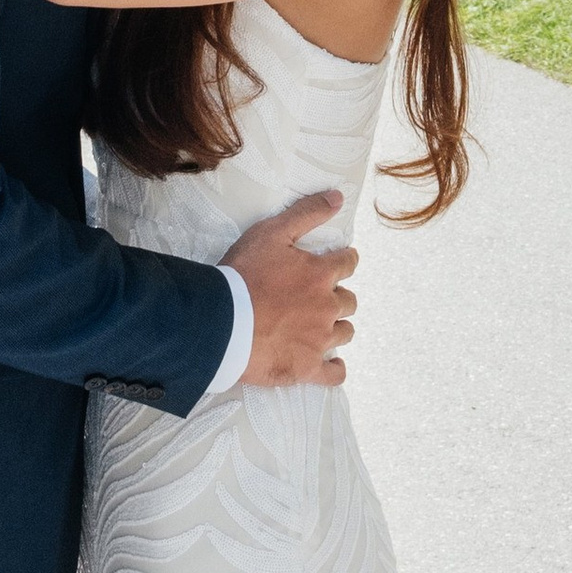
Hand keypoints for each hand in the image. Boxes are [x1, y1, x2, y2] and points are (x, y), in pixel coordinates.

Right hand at [227, 188, 357, 387]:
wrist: (222, 323)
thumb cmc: (244, 275)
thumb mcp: (271, 233)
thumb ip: (306, 213)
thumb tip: (338, 198)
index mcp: (321, 274)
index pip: (348, 263)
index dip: (344, 261)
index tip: (339, 263)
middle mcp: (327, 307)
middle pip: (349, 301)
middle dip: (338, 296)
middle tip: (321, 296)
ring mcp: (319, 341)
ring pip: (345, 333)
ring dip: (337, 327)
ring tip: (323, 326)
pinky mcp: (306, 369)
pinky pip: (334, 374)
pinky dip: (336, 370)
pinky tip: (332, 366)